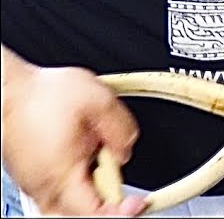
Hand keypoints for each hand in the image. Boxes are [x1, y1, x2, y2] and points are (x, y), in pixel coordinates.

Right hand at [1, 57, 145, 216]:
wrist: (7, 90)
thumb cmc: (41, 94)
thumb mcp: (99, 100)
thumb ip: (122, 129)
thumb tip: (126, 151)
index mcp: (61, 175)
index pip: (95, 213)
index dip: (122, 212)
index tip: (138, 202)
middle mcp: (44, 187)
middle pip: (79, 215)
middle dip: (105, 205)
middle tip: (120, 182)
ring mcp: (35, 183)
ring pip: (67, 207)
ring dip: (91, 193)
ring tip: (100, 162)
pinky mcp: (31, 176)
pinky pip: (58, 192)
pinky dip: (76, 183)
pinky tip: (84, 157)